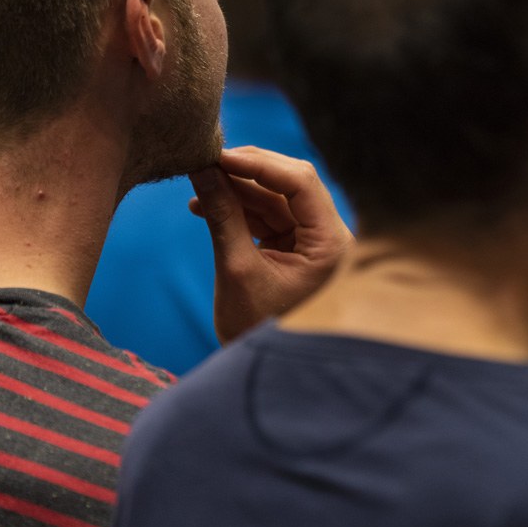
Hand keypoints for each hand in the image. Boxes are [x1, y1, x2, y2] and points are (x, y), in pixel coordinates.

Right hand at [189, 146, 353, 343]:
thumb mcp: (237, 270)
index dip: (259, 163)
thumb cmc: (258, 328)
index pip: (301, 183)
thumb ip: (222, 216)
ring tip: (196, 187)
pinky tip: (203, 205)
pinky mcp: (295, 246)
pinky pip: (267, 214)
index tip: (218, 155)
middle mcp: (331, 236)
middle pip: (290, 183)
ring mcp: (313, 240)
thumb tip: (202, 169)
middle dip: (246, 171)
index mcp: (332, 244)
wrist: (266, 370)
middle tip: (204, 161)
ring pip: (274, 196)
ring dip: (235, 189)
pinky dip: (238, 208)